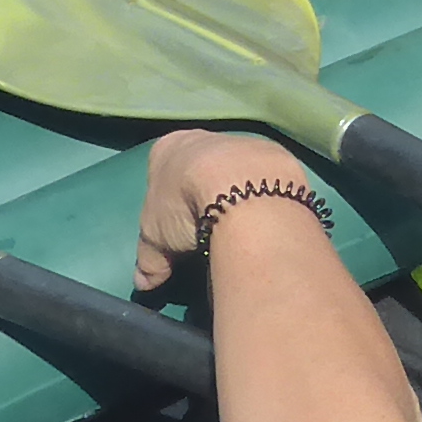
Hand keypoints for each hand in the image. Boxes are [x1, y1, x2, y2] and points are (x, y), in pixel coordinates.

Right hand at [135, 129, 316, 290]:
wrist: (241, 188)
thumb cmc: (185, 205)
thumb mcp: (155, 240)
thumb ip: (148, 261)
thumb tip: (144, 284)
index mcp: (170, 148)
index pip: (164, 170)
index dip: (169, 201)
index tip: (176, 228)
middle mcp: (207, 138)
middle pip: (202, 169)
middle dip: (204, 197)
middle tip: (208, 232)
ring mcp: (245, 143)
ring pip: (237, 173)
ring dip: (238, 197)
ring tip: (240, 231)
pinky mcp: (278, 157)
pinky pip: (268, 182)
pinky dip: (265, 200)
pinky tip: (265, 222)